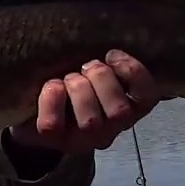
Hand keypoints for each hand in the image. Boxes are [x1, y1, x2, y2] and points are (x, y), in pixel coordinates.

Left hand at [7, 49, 159, 154]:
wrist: (37, 100)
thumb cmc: (74, 74)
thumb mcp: (97, 64)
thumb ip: (111, 58)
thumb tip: (111, 45)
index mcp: (130, 106)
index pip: (148, 97)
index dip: (132, 71)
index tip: (111, 54)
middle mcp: (112, 128)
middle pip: (119, 111)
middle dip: (100, 78)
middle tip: (85, 67)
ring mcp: (84, 140)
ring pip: (89, 121)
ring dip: (77, 88)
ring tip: (67, 78)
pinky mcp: (55, 141)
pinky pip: (53, 123)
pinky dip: (51, 98)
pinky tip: (53, 87)